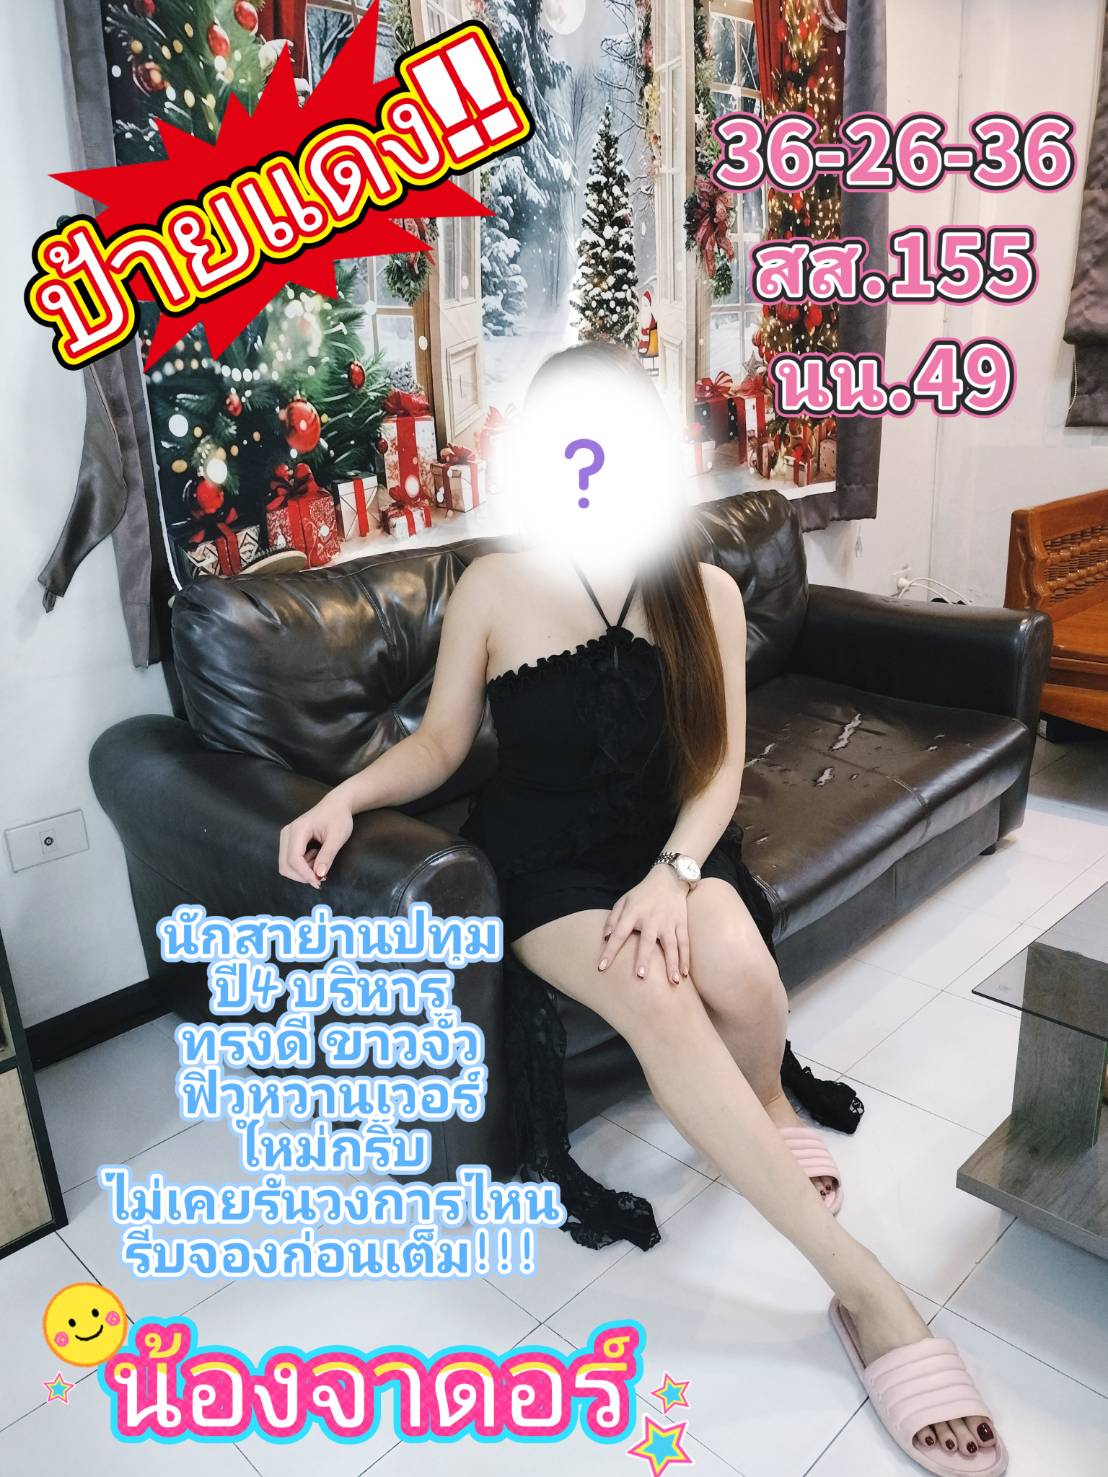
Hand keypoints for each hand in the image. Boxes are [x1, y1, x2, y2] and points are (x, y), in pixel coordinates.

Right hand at [278, 795, 353, 887]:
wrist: (335, 805)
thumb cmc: (338, 818)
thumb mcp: (338, 836)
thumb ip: (327, 856)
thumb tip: (319, 875)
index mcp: (298, 830)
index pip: (294, 859)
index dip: (305, 874)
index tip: (319, 882)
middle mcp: (287, 833)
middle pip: (285, 865)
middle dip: (302, 876)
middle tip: (322, 877)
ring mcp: (286, 837)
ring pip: (286, 865)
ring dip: (302, 871)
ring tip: (320, 862)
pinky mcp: (288, 841)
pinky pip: (289, 861)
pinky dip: (302, 866)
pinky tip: (315, 858)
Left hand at [598, 865, 690, 985]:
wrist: (668, 878)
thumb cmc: (642, 893)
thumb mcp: (624, 900)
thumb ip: (613, 918)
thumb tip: (605, 937)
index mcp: (633, 913)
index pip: (619, 934)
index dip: (610, 950)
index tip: (602, 967)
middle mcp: (651, 918)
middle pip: (647, 941)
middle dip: (644, 959)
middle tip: (641, 977)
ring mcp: (668, 921)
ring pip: (672, 945)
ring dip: (672, 963)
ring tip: (673, 982)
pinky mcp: (681, 923)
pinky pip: (684, 943)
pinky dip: (685, 958)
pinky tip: (685, 973)